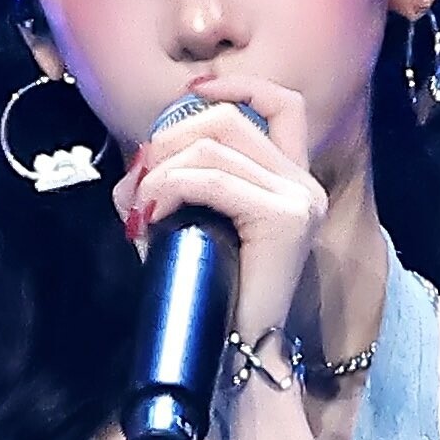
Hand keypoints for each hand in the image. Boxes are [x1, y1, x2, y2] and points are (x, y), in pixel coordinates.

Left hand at [111, 73, 328, 337]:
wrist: (233, 354)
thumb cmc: (209, 295)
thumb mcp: (190, 226)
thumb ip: (171, 185)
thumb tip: (135, 165)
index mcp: (292, 181)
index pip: (286, 104)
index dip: (240, 84)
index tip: (193, 90)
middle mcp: (304, 185)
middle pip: (230, 120)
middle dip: (171, 136)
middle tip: (142, 176)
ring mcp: (298, 199)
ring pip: (211, 150)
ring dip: (161, 172)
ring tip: (142, 207)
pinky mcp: (283, 219)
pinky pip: (209, 181)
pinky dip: (168, 190)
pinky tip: (152, 216)